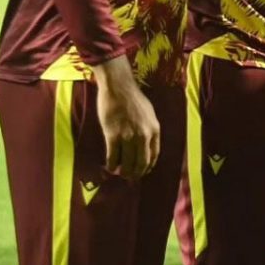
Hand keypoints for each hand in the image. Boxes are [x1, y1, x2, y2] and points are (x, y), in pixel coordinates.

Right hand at [91, 56, 160, 179]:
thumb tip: (145, 146)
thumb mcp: (149, 115)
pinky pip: (112, 156)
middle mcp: (144, 135)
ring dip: (123, 171)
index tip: (143, 171)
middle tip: (130, 177)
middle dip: (136, 173)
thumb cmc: (133, 99)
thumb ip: (149, 130)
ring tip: (119, 173)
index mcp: (155, 130)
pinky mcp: (112, 135)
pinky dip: (111, 164)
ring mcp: (128, 136)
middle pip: (142, 162)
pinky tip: (109, 167)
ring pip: (127, 162)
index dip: (148, 166)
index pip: (154, 155)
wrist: (118, 87)